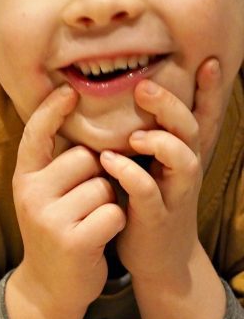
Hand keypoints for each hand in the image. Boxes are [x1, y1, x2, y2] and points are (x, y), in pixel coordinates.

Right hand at [6, 84, 124, 318]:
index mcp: (24, 180)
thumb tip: (81, 122)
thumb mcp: (43, 197)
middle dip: (98, 174)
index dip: (52, 110)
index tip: (69, 90)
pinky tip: (100, 237)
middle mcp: (31, 195)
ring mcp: (51, 218)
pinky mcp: (75, 240)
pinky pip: (114, 211)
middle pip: (85, 157)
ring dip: (109, 201)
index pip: (35, 135)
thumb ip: (56, 165)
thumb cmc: (57, 232)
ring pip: (104, 185)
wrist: (49, 289)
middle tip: (86, 203)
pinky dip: (116, 223)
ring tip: (92, 222)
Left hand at [97, 60, 225, 318]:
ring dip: (160, 141)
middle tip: (143, 86)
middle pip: (191, 129)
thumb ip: (151, 135)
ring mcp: (175, 194)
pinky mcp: (156, 217)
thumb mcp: (155, 166)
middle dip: (172, 105)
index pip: (203, 116)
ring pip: (182, 159)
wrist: (157, 259)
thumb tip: (134, 92)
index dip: (208, 90)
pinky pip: (149, 192)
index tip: (207, 59)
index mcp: (185, 153)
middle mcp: (186, 169)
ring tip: (133, 133)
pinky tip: (110, 161)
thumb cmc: (150, 203)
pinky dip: (130, 175)